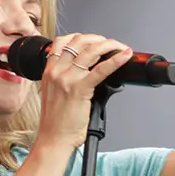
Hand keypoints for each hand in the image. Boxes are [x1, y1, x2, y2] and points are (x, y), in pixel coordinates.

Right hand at [34, 33, 132, 150]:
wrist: (54, 138)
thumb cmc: (56, 121)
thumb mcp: (55, 93)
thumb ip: (66, 79)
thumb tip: (87, 71)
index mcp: (49, 70)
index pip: (62, 41)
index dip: (81, 36)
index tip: (93, 40)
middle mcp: (56, 71)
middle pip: (78, 41)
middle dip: (98, 38)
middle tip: (110, 44)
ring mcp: (67, 79)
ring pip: (90, 50)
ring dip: (109, 44)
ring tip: (120, 47)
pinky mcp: (80, 89)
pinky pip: (101, 69)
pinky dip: (116, 60)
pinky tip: (125, 56)